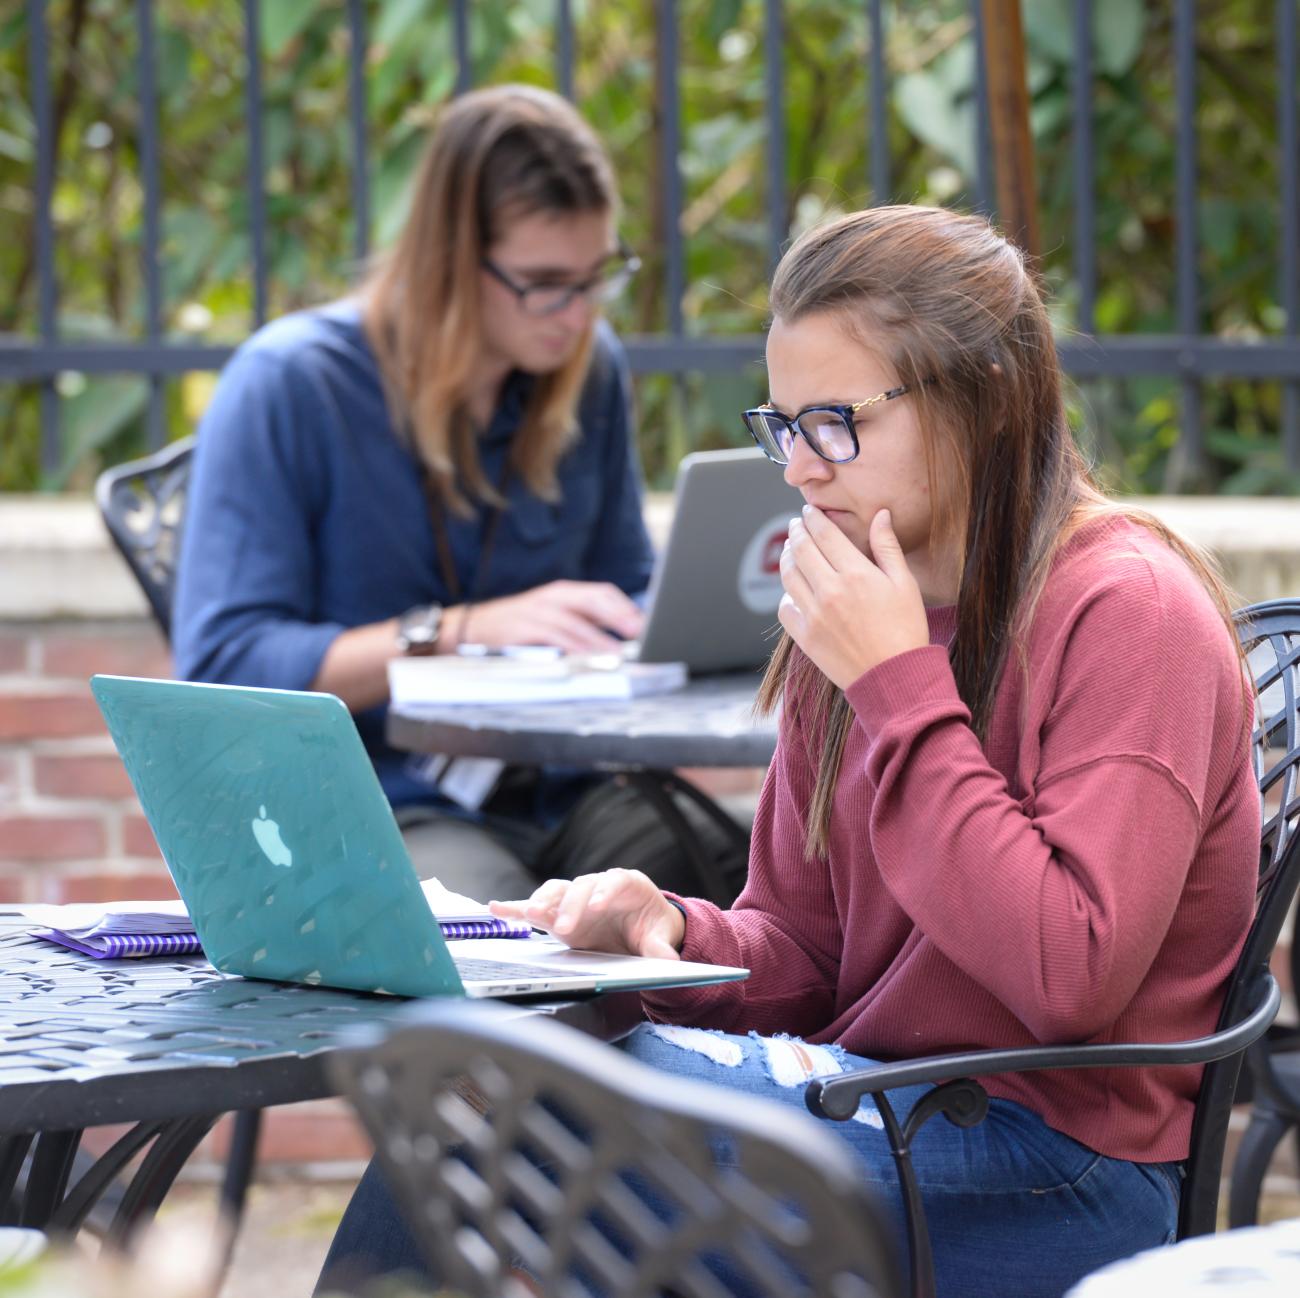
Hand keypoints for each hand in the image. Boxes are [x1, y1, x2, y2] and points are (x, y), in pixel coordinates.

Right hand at [461, 580, 643, 653]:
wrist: (464, 629)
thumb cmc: (512, 627)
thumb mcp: (547, 617)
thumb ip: (578, 622)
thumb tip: (617, 633)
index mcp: (561, 593)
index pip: (602, 593)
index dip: (625, 607)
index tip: (645, 624)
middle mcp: (551, 598)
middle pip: (594, 600)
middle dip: (620, 617)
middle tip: (640, 633)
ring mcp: (536, 612)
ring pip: (576, 623)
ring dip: (600, 640)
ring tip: (619, 654)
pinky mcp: (523, 629)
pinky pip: (554, 638)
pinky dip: (573, 649)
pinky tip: (586, 659)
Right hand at [490, 869, 684, 959]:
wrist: (638, 929)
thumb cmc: (648, 927)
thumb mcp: (657, 936)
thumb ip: (659, 949)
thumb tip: (670, 963)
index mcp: (626, 885)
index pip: (614, 881)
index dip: (605, 891)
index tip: (597, 906)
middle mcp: (597, 886)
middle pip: (581, 887)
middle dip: (571, 906)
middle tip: (565, 927)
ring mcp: (575, 898)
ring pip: (556, 892)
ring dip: (543, 902)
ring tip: (530, 914)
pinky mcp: (559, 913)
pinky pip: (535, 906)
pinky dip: (515, 907)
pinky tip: (495, 908)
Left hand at [779, 505, 928, 689]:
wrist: (895, 677)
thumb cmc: (906, 629)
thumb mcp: (904, 584)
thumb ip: (887, 547)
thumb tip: (880, 514)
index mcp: (856, 574)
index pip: (824, 535)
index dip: (813, 519)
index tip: (808, 512)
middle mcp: (830, 591)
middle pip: (801, 550)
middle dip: (796, 532)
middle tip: (796, 524)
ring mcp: (814, 615)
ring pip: (788, 576)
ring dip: (787, 558)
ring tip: (791, 550)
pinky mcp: (805, 637)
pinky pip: (785, 608)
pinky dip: (786, 594)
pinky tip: (794, 590)